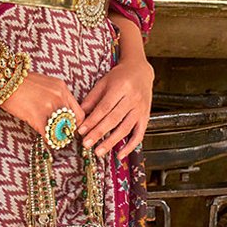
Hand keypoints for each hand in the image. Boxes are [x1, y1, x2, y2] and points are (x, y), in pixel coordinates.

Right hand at [0, 70, 85, 139]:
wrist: (4, 80)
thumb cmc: (20, 82)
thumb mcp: (44, 83)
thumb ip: (55, 95)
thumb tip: (59, 110)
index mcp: (62, 88)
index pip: (79, 111)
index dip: (76, 123)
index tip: (70, 128)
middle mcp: (59, 97)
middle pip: (72, 122)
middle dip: (68, 132)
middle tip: (63, 137)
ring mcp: (49, 107)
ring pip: (61, 130)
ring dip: (58, 137)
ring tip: (54, 140)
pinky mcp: (38, 117)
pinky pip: (48, 135)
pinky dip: (48, 141)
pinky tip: (46, 141)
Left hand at [78, 43, 153, 160]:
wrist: (141, 71)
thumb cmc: (119, 76)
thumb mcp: (103, 82)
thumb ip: (92, 99)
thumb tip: (79, 116)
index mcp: (120, 87)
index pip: (104, 107)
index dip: (92, 120)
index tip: (81, 131)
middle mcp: (132, 98)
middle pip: (114, 119)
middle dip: (99, 133)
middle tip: (87, 144)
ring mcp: (140, 109)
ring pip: (125, 128)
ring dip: (112, 142)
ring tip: (99, 151)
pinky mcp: (146, 117)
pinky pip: (139, 134)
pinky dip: (130, 146)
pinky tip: (120, 155)